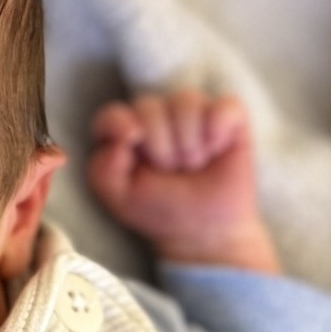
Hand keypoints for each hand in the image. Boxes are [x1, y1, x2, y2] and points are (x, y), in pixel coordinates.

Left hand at [86, 91, 279, 272]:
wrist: (204, 231)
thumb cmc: (160, 211)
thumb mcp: (118, 198)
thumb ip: (103, 170)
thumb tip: (119, 140)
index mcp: (125, 134)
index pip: (112, 113)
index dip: (119, 122)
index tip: (131, 139)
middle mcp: (157, 119)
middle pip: (149, 105)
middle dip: (160, 145)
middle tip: (171, 171)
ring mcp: (193, 115)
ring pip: (186, 100)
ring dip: (188, 140)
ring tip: (194, 165)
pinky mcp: (228, 119)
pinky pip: (225, 105)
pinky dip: (218, 127)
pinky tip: (216, 149)